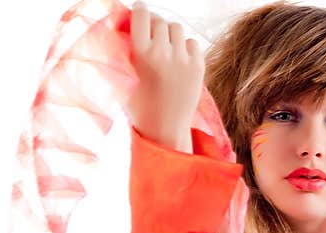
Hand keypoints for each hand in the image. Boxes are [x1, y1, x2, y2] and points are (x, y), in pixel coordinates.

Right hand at [127, 2, 203, 151]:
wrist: (165, 128)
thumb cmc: (140, 103)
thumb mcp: (127, 74)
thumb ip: (129, 48)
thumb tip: (128, 24)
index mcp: (141, 53)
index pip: (142, 14)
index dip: (140, 11)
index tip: (139, 13)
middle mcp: (163, 53)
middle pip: (160, 20)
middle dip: (154, 25)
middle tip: (151, 36)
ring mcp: (183, 60)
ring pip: (177, 29)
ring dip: (170, 34)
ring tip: (165, 49)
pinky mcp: (198, 67)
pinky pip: (192, 43)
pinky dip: (185, 47)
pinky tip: (178, 60)